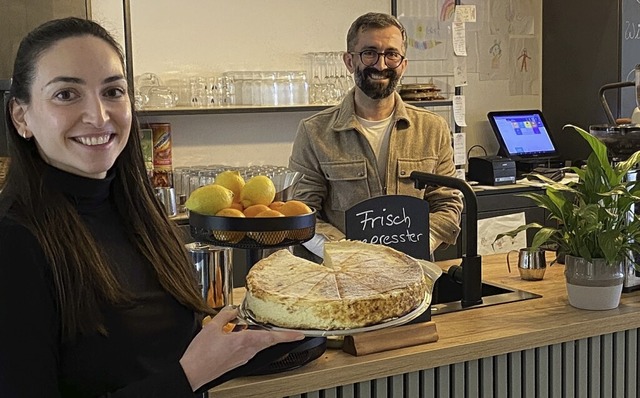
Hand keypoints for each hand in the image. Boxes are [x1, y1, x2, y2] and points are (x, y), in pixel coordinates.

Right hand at [179, 306, 304, 390]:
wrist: (192, 373)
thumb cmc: (201, 355)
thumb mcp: (212, 327)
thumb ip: (225, 315)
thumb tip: (232, 310)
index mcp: (245, 342)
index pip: (272, 337)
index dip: (288, 335)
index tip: (300, 334)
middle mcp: (247, 352)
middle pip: (268, 340)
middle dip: (277, 333)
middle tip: (288, 327)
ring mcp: (243, 358)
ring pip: (258, 343)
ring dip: (260, 334)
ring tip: (253, 323)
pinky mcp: (237, 361)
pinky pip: (248, 348)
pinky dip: (248, 338)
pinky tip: (239, 332)